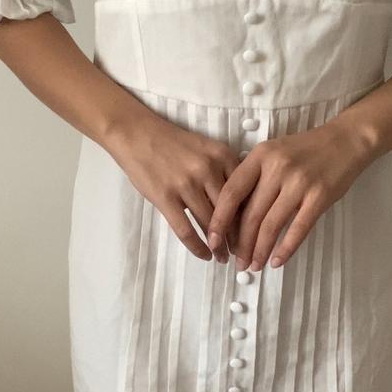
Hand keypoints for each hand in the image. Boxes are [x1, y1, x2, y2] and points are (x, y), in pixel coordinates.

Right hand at [105, 106, 242, 261]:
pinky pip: (186, 229)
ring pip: (210, 224)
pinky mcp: (165, 197)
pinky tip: (204, 255)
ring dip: (218, 246)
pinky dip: (197, 247)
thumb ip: (224, 171)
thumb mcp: (207, 149)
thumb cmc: (173, 143)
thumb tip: (240, 206)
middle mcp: (208, 169)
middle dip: (238, 237)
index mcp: (222, 156)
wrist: (137, 134)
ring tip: (223, 257)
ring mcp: (186, 184)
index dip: (252, 217)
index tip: (255, 233)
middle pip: (231, 211)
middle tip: (242, 252)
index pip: (246, 193)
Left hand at [206, 116, 373, 270]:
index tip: (213, 240)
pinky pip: (299, 228)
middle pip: (251, 214)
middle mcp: (277, 168)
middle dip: (241, 244)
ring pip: (271, 225)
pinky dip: (286, 248)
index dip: (219, 220)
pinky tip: (277, 261)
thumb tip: (232, 216)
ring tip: (253, 266)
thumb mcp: (273, 153)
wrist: (345, 140)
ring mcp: (299, 182)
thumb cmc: (305, 150)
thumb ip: (254, 177)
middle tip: (237, 263)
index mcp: (260, 156)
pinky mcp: (320, 196)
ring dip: (260, 250)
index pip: (232, 192)